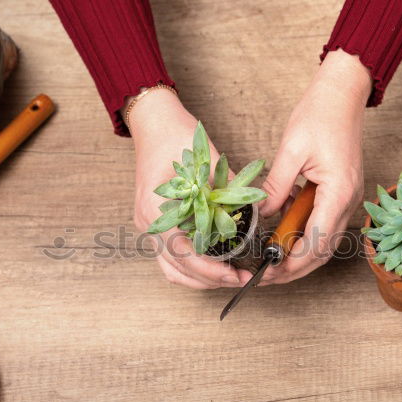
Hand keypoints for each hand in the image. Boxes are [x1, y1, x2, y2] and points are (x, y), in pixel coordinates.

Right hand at [128, 89, 246, 288]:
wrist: (154, 122)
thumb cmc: (177, 137)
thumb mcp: (208, 164)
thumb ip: (226, 193)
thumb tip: (252, 216)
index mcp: (157, 211)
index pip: (183, 255)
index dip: (211, 270)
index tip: (235, 274)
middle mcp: (148, 223)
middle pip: (177, 270)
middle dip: (210, 279)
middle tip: (240, 278)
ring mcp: (148, 225)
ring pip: (172, 268)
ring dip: (200, 277)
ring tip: (228, 276)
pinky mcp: (155, 223)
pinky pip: (170, 255)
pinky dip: (191, 265)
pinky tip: (213, 263)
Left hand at [259, 49, 372, 284]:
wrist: (342, 95)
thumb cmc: (319, 115)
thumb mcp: (290, 151)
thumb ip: (276, 187)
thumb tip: (261, 216)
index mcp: (339, 193)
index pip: (315, 243)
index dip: (291, 263)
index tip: (269, 273)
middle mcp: (350, 201)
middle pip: (324, 251)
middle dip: (296, 268)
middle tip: (267, 277)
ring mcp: (350, 199)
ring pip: (326, 242)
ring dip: (301, 256)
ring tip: (272, 263)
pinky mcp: (344, 194)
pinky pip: (326, 226)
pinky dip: (306, 238)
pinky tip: (284, 237)